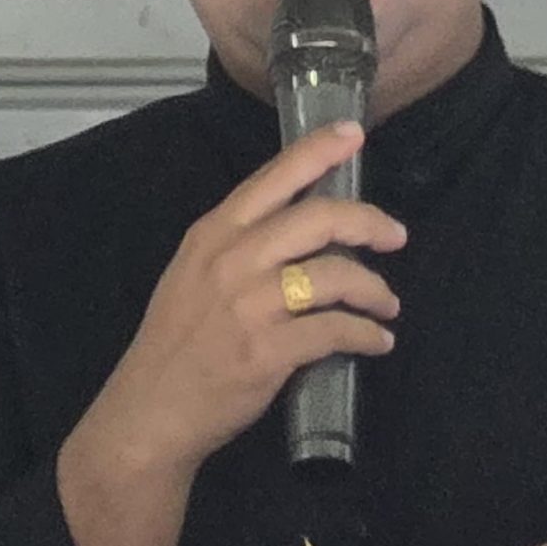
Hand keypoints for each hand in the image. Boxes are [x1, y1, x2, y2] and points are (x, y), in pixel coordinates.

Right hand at [75, 119, 406, 483]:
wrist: (151, 411)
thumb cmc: (175, 343)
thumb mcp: (192, 275)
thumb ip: (238, 246)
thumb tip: (300, 229)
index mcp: (213, 234)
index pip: (271, 179)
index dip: (316, 152)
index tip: (352, 135)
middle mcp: (232, 261)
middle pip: (317, 219)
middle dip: (368, 222)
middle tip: (396, 236)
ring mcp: (250, 306)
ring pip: (335, 276)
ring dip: (374, 290)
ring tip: (387, 305)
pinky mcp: (268, 351)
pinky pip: (335, 331)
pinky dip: (366, 334)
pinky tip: (377, 341)